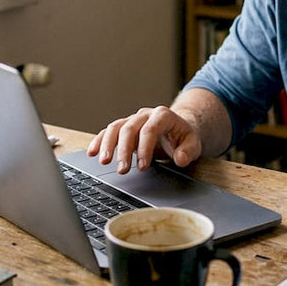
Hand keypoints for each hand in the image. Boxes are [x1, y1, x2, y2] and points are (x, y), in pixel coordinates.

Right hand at [86, 106, 203, 173]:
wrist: (178, 129)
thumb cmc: (184, 137)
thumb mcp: (193, 144)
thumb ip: (189, 151)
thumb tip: (180, 158)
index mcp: (163, 115)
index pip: (150, 129)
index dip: (144, 148)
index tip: (142, 167)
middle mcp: (145, 115)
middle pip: (129, 128)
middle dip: (124, 150)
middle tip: (122, 170)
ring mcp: (133, 120)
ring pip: (115, 127)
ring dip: (108, 145)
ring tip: (104, 162)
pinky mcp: (124, 127)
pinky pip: (109, 131)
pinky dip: (100, 141)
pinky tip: (92, 153)